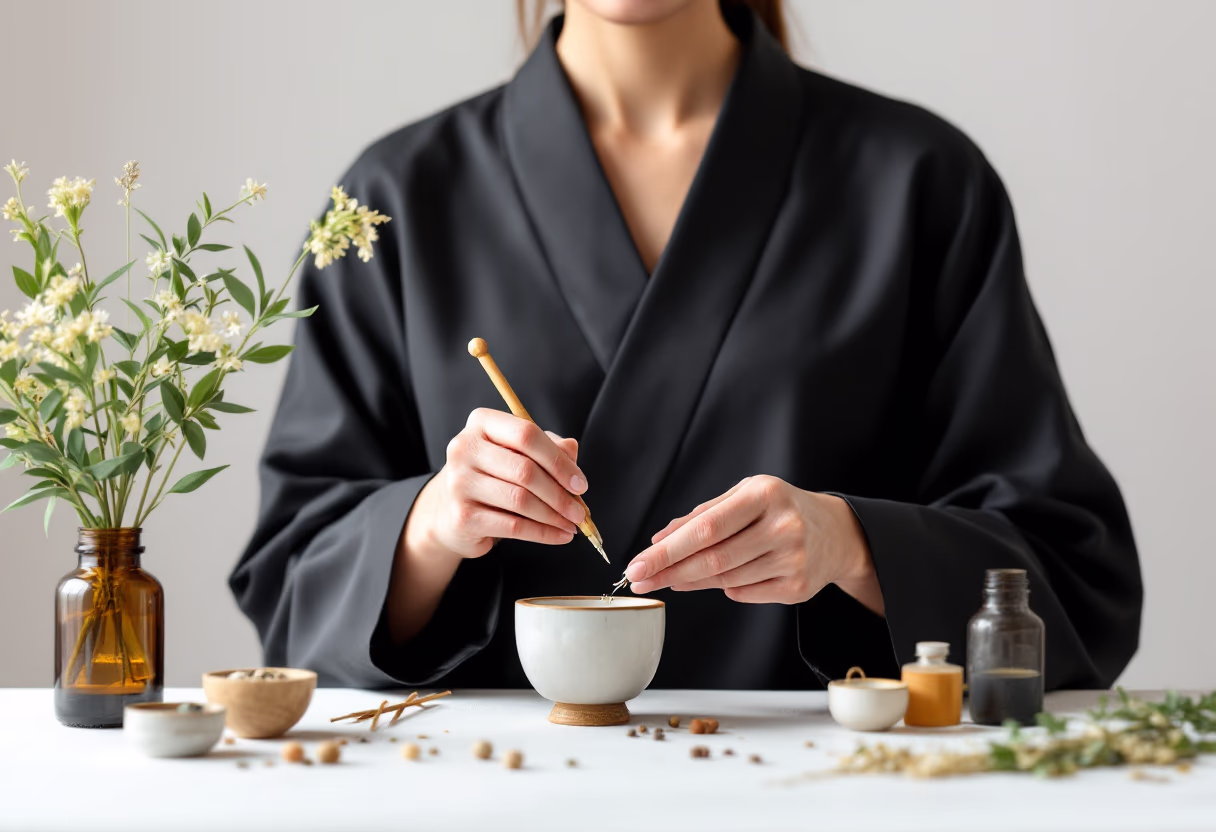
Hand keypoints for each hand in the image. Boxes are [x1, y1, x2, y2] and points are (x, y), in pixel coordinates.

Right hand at [406, 408, 588, 561]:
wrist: (451, 510)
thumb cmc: (492, 475)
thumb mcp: (519, 453)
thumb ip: (548, 447)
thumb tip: (572, 452)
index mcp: (481, 423)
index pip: (527, 434)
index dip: (558, 460)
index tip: (580, 483)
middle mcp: (464, 449)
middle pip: (525, 470)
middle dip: (560, 494)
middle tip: (580, 510)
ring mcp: (459, 483)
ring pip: (520, 500)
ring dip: (554, 516)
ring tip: (572, 524)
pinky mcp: (462, 516)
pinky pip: (513, 526)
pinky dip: (543, 533)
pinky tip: (559, 535)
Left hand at [623, 475, 882, 612]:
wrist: (836, 532)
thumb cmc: (780, 508)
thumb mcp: (744, 496)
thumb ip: (702, 515)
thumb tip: (659, 539)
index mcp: (764, 494)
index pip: (706, 528)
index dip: (667, 550)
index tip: (637, 564)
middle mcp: (782, 526)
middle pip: (712, 559)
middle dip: (669, 572)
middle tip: (639, 580)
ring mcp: (792, 559)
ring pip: (725, 579)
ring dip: (690, 581)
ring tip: (671, 578)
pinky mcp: (797, 588)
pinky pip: (743, 593)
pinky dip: (723, 587)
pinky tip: (718, 578)